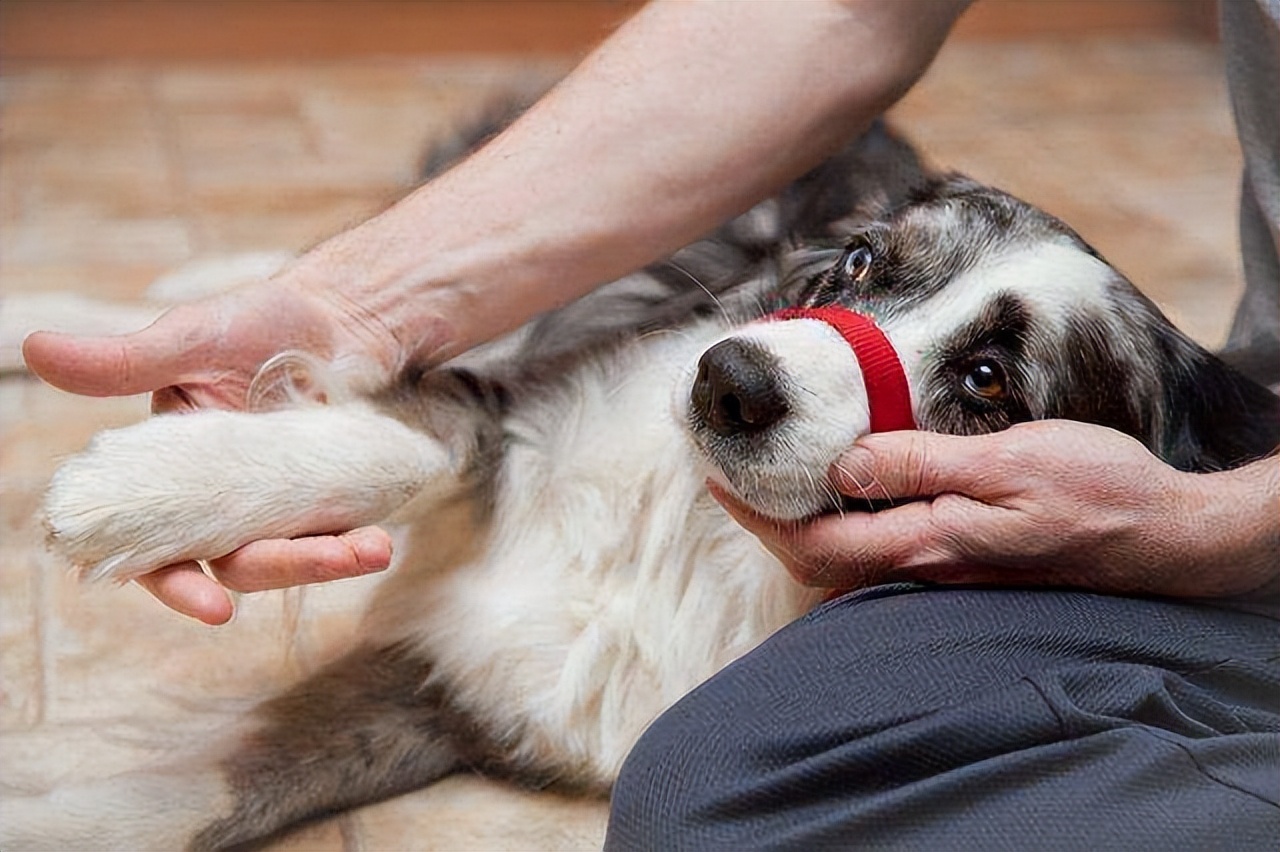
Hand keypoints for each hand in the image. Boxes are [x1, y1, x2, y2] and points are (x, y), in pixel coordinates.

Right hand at [23, 276, 411, 624]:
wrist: (345, 313)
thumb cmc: (260, 321)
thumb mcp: (191, 338)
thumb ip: (124, 360)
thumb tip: (32, 350)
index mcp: (172, 474)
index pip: (158, 547)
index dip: (177, 585)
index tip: (215, 609)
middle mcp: (222, 499)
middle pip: (238, 562)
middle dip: (284, 568)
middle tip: (332, 560)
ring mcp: (280, 502)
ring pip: (291, 554)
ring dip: (329, 560)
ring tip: (374, 549)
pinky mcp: (329, 497)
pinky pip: (335, 534)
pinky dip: (355, 542)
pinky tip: (379, 539)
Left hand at [712, 420, 1278, 598]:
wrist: (1165, 537)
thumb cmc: (1099, 493)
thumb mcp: (1009, 462)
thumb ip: (923, 465)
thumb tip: (845, 464)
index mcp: (930, 544)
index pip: (816, 543)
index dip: (759, 517)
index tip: (719, 482)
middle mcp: (929, 568)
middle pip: (822, 561)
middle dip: (767, 525)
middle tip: (729, 481)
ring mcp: (948, 571)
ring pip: (850, 561)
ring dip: (801, 526)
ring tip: (770, 485)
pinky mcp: (967, 562)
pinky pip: (884, 553)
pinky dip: (845, 526)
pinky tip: (845, 495)